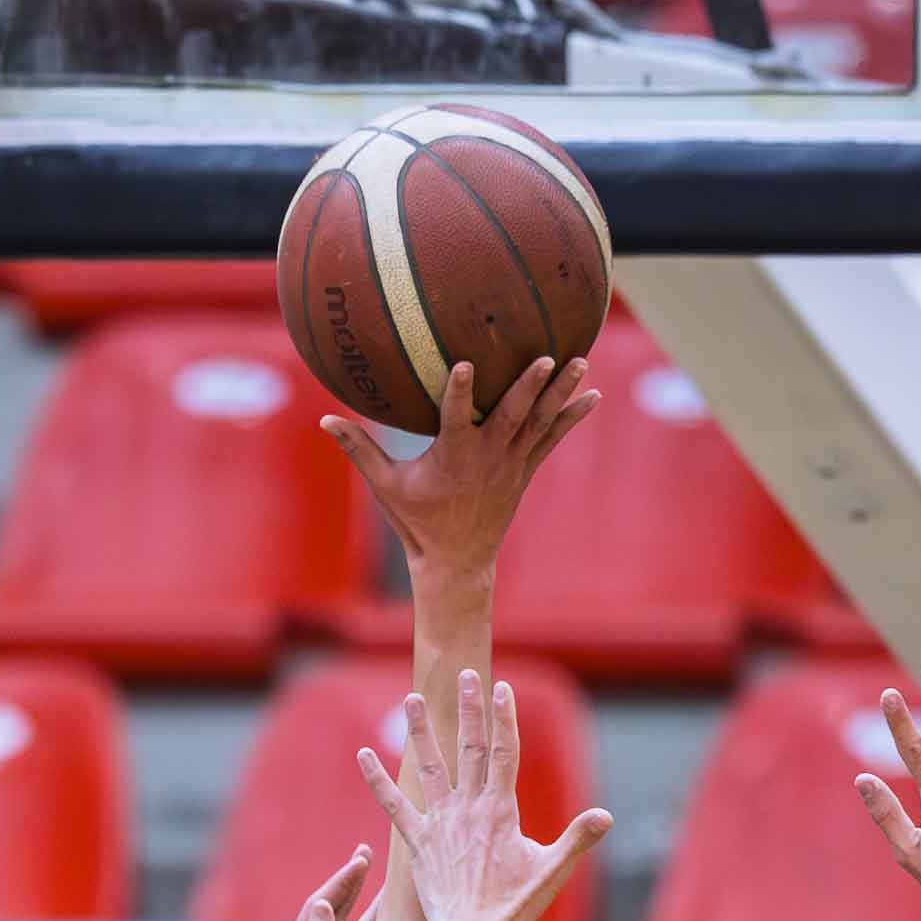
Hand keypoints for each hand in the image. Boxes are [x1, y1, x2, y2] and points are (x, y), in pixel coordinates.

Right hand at [323, 355, 598, 585]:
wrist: (457, 564)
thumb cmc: (418, 523)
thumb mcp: (385, 487)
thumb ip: (359, 450)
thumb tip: (325, 420)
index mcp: (452, 458)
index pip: (454, 417)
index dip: (459, 391)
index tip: (465, 363)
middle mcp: (487, 458)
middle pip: (512, 416)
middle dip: (529, 387)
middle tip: (547, 357)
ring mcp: (511, 464)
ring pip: (539, 422)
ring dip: (561, 392)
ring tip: (581, 360)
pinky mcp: (524, 470)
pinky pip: (552, 439)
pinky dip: (573, 417)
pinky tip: (595, 394)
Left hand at [357, 671, 609, 920]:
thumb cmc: (514, 909)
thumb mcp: (552, 871)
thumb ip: (577, 839)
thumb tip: (606, 816)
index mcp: (501, 810)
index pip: (504, 752)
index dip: (503, 718)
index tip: (501, 688)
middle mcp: (468, 809)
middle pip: (469, 748)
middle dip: (468, 709)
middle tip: (463, 675)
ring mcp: (440, 824)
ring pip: (429, 767)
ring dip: (420, 731)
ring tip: (412, 698)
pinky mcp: (418, 843)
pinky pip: (394, 805)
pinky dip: (377, 779)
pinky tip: (362, 755)